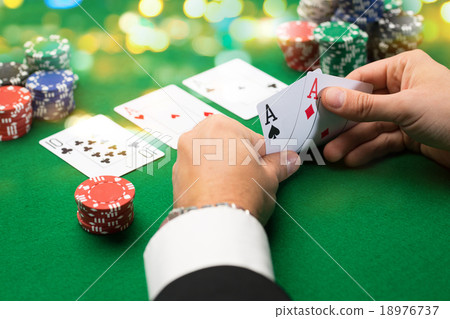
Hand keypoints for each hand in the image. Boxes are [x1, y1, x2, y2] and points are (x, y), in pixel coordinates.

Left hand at [170, 114, 299, 224]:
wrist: (214, 225)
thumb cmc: (240, 195)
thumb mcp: (269, 177)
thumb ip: (279, 164)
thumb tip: (289, 159)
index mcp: (221, 126)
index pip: (251, 136)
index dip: (263, 153)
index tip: (267, 164)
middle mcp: (196, 135)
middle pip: (226, 142)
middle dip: (239, 157)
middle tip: (252, 177)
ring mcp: (182, 156)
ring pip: (209, 156)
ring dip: (222, 167)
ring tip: (235, 187)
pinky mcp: (176, 177)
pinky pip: (197, 171)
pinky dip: (207, 178)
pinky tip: (220, 193)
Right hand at [320, 50, 449, 167]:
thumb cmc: (449, 113)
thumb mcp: (404, 107)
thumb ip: (364, 106)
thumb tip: (326, 97)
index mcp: (403, 69)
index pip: (362, 79)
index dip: (338, 94)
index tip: (316, 109)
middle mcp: (402, 89)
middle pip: (363, 106)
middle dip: (344, 124)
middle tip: (321, 139)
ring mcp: (405, 113)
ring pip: (371, 126)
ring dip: (352, 141)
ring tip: (332, 156)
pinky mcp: (410, 135)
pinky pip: (383, 141)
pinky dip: (369, 150)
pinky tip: (353, 159)